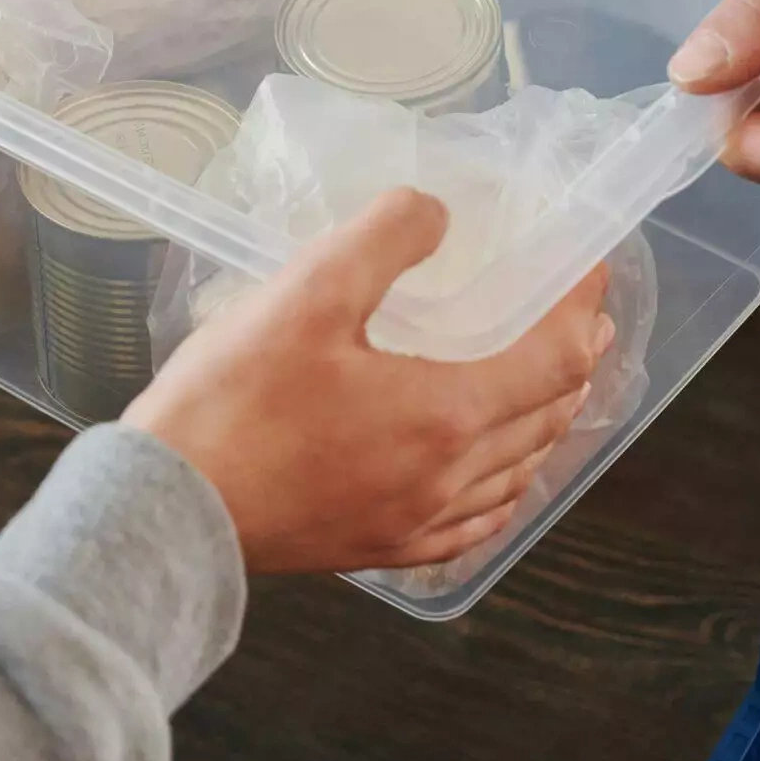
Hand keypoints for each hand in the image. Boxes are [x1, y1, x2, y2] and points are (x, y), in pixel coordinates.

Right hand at [126, 189, 610, 574]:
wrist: (170, 511)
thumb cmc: (234, 401)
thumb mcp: (304, 294)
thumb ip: (381, 239)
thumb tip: (435, 212)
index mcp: (445, 414)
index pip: (552, 358)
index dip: (580, 308)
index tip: (589, 270)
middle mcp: (448, 478)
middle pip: (545, 420)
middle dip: (573, 364)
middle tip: (582, 322)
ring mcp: (416, 523)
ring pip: (515, 474)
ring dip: (544, 424)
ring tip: (549, 390)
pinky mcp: (381, 548)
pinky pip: (472, 523)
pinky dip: (500, 488)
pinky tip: (487, 479)